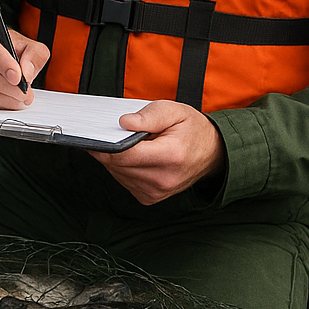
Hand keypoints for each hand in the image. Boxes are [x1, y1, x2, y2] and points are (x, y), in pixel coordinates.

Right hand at [0, 19, 49, 109]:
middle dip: (9, 88)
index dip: (2, 64)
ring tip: (20, 97)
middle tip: (25, 92)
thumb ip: (34, 55)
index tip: (18, 77)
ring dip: (5, 99)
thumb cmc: (7, 48)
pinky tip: (7, 99)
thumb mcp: (27, 44)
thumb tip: (26, 73)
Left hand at [89, 100, 225, 204]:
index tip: (96, 132)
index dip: (105, 143)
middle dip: (109, 148)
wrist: (212, 153)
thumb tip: (124, 122)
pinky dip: (122, 168)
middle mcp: (162, 179)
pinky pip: (123, 181)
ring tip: (130, 144)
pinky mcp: (150, 198)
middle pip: (116, 164)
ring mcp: (156, 192)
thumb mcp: (175, 111)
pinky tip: (134, 157)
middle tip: (114, 133)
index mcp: (170, 156)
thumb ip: (149, 115)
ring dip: (115, 158)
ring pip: (116, 173)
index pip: (124, 154)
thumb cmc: (192, 130)